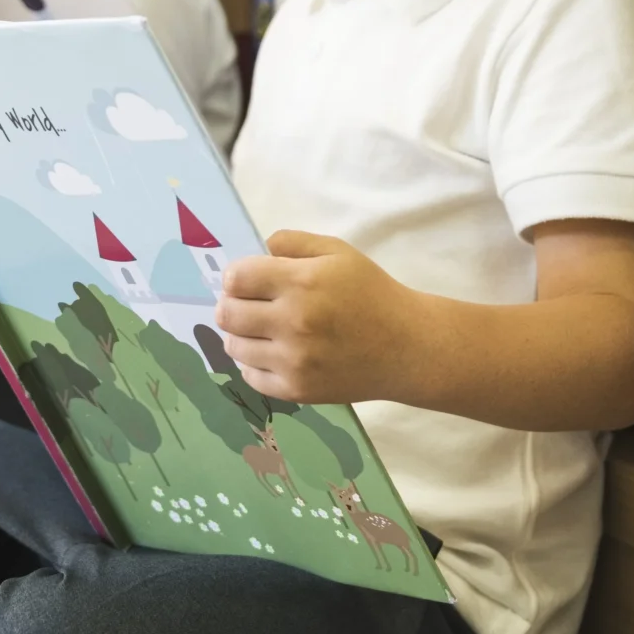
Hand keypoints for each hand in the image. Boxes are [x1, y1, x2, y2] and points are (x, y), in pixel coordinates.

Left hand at [213, 231, 412, 403]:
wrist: (406, 347)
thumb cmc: (371, 294)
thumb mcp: (338, 252)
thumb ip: (292, 242)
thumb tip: (256, 251)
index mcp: (303, 282)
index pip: (237, 278)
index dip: (236, 277)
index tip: (246, 281)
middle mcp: (293, 322)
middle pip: (228, 314)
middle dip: (231, 305)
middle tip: (247, 305)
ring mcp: (293, 361)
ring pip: (234, 347)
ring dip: (241, 335)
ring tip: (261, 329)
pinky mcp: (297, 390)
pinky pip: (250, 377)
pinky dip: (254, 364)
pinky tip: (272, 353)